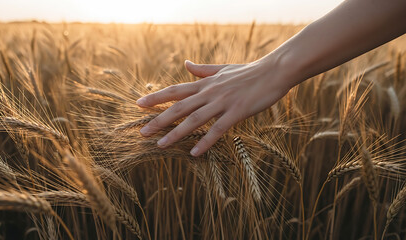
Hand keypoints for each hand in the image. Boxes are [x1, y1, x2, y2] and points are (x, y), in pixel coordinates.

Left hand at [137, 58, 291, 156]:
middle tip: (142, 132)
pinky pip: (218, 129)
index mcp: (205, 84)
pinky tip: (194, 153)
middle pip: (179, 107)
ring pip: (194, 120)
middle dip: (158, 120)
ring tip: (160, 145)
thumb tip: (185, 64)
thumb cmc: (248, 72)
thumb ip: (202, 70)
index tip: (139, 104)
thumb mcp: (222, 69)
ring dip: (175, 133)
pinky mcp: (237, 112)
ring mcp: (222, 102)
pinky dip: (205, 141)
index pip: (175, 90)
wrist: (274, 72)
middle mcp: (210, 93)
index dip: (156, 98)